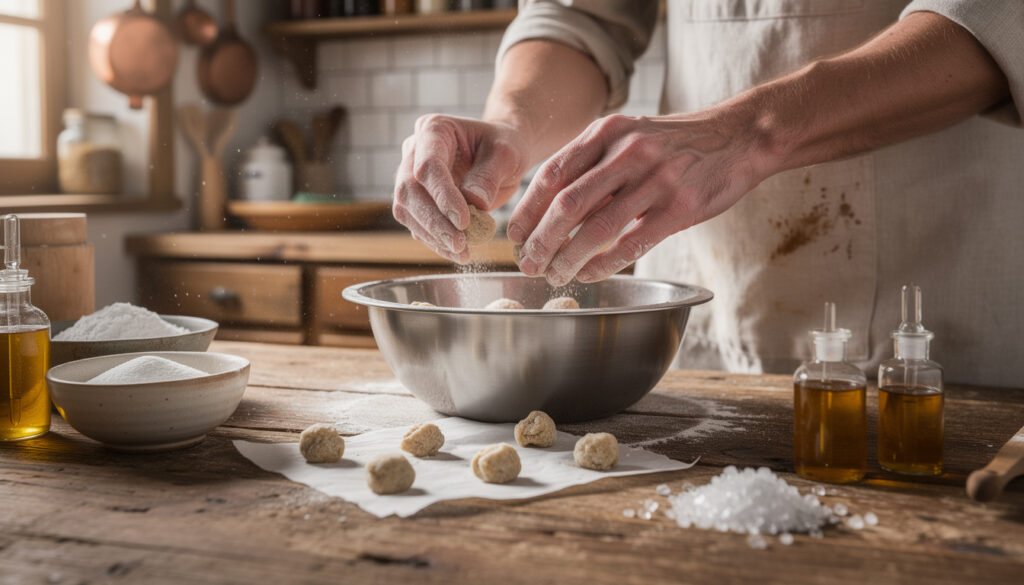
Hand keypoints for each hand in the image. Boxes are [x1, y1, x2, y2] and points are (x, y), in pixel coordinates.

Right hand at [393, 114, 529, 263]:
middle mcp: (414, 151)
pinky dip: (436, 241)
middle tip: (460, 243)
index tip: (464, 221)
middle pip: (409, 190)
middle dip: (434, 221)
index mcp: (434, 129)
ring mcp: (410, 176)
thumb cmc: (504, 147)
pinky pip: (417, 224)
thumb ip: (489, 175)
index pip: (428, 165)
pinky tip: (458, 252)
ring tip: (462, 253)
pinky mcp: (416, 201)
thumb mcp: (506, 154)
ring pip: (406, 210)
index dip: (442, 196)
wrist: (500, 156)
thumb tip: (474, 203)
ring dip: (432, 236)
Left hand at [507, 111, 767, 284]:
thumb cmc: (675, 143)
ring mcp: (656, 180)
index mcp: (607, 132)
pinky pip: (631, 244)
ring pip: (596, 228)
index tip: (514, 237)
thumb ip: (592, 164)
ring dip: (568, 258)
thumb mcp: (629, 136)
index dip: (527, 210)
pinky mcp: (680, 208)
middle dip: (541, 240)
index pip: (552, 175)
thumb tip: (548, 207)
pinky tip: (589, 275)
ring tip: (554, 275)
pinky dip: (604, 265)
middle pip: (567, 204)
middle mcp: (628, 153)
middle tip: (528, 264)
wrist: (739, 136)